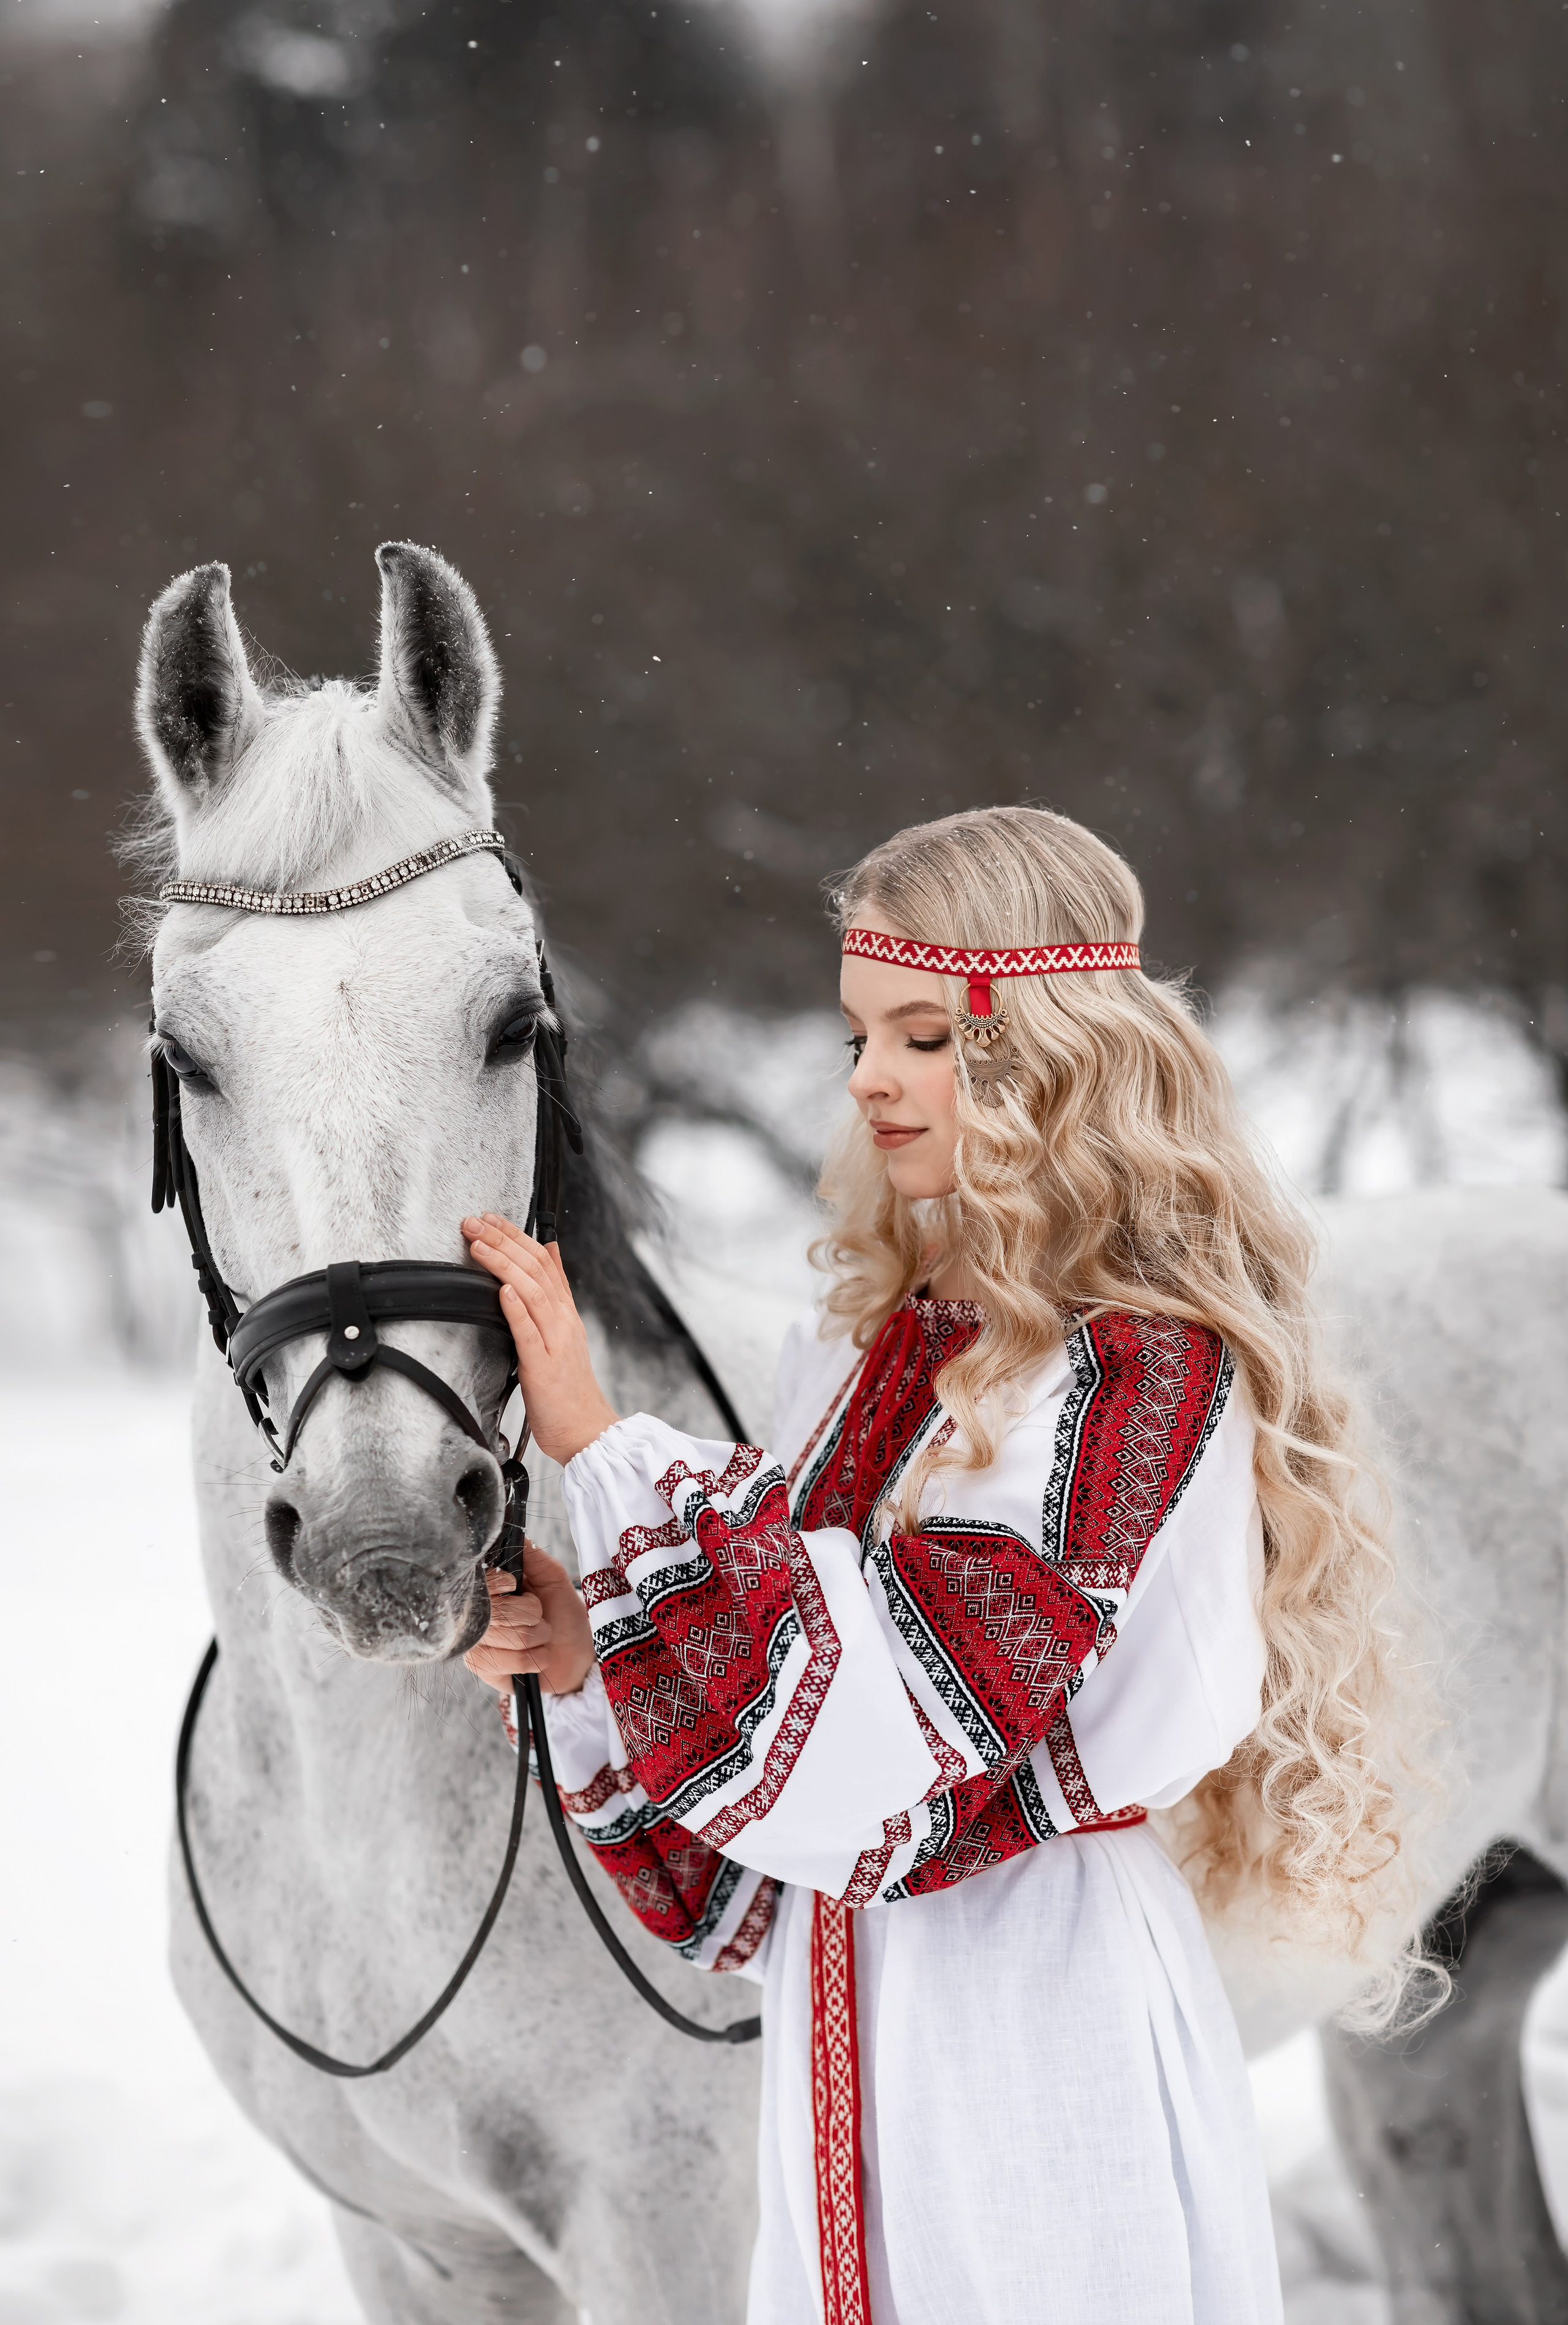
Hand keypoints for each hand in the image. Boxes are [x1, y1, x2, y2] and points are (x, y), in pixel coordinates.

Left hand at [461, 1213, 619, 1465]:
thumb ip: (555, 1291)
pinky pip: (529, 1334)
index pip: (543, 1260)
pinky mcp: (544, 1367)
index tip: (490, 1218)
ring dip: (504, 1265)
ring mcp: (556, 1343)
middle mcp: (563, 1321)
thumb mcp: (563, 1331)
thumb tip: (550, 1250)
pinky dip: (516, 1309)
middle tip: (474, 1221)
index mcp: (565, 1312)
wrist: (587, 1430)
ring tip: (479, 1245)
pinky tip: (501, 1290)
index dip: (516, 1235)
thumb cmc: (568, 1388)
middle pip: (536, 1269)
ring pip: (533, 1293)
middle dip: (504, 1240)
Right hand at [464, 1540, 595, 1697]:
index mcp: (492, 1586)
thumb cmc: (563, 1614)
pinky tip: (536, 1657)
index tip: (515, 1585)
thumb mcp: (554, 1580)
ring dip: (533, 1638)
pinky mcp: (482, 1666)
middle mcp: (477, 1611)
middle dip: (528, 1614)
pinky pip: (499, 1662)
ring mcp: (476, 1640)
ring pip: (500, 1637)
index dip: (499, 1584)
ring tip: (541, 1636)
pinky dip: (529, 1659)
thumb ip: (535, 1557)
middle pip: (493, 1611)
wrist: (576, 1655)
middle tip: (538, 1616)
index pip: (478, 1580)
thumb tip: (518, 1536)